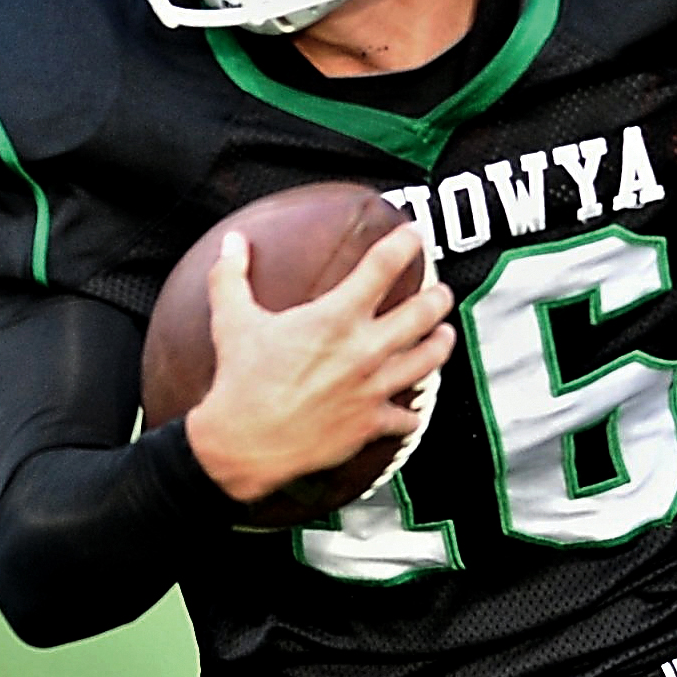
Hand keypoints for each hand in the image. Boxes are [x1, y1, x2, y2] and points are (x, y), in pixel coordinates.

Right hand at [183, 221, 453, 500]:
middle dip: (439, 297)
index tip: (415, 234)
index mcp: (336, 317)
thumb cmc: (240, 380)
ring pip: (427, 361)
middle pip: (423, 314)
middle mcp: (365, 350)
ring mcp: (373, 389)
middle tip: (442, 291)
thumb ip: (232, 275)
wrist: (245, 443)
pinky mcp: (371, 424)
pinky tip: (413, 409)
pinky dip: (412, 412)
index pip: (383, 266)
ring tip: (445, 334)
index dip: (405, 243)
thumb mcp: (231, 319)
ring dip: (441, 344)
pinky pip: (407, 418)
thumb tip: (231, 242)